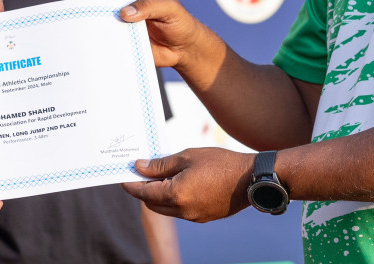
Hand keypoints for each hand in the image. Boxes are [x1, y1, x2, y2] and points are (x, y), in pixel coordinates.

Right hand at [116, 0, 218, 74]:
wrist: (187, 48)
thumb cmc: (180, 23)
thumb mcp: (169, 9)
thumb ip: (149, 6)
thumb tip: (124, 12)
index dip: (116, 7)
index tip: (119, 18)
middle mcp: (130, 10)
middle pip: (112, 14)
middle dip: (109, 22)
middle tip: (114, 32)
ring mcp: (128, 27)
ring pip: (111, 30)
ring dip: (111, 37)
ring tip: (114, 44)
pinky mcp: (129, 43)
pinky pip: (117, 45)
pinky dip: (115, 48)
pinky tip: (115, 53)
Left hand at [122, 147, 254, 221]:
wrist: (250, 179)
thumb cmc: (220, 163)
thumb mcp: (187, 156)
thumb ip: (161, 164)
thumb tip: (140, 167)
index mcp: (176, 194)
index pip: (143, 193)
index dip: (131, 185)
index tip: (123, 177)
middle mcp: (183, 211)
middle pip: (152, 204)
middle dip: (143, 190)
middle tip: (142, 173)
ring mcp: (194, 217)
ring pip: (166, 209)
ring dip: (159, 195)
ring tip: (160, 176)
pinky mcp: (204, 217)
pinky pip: (181, 211)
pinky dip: (174, 200)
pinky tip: (178, 183)